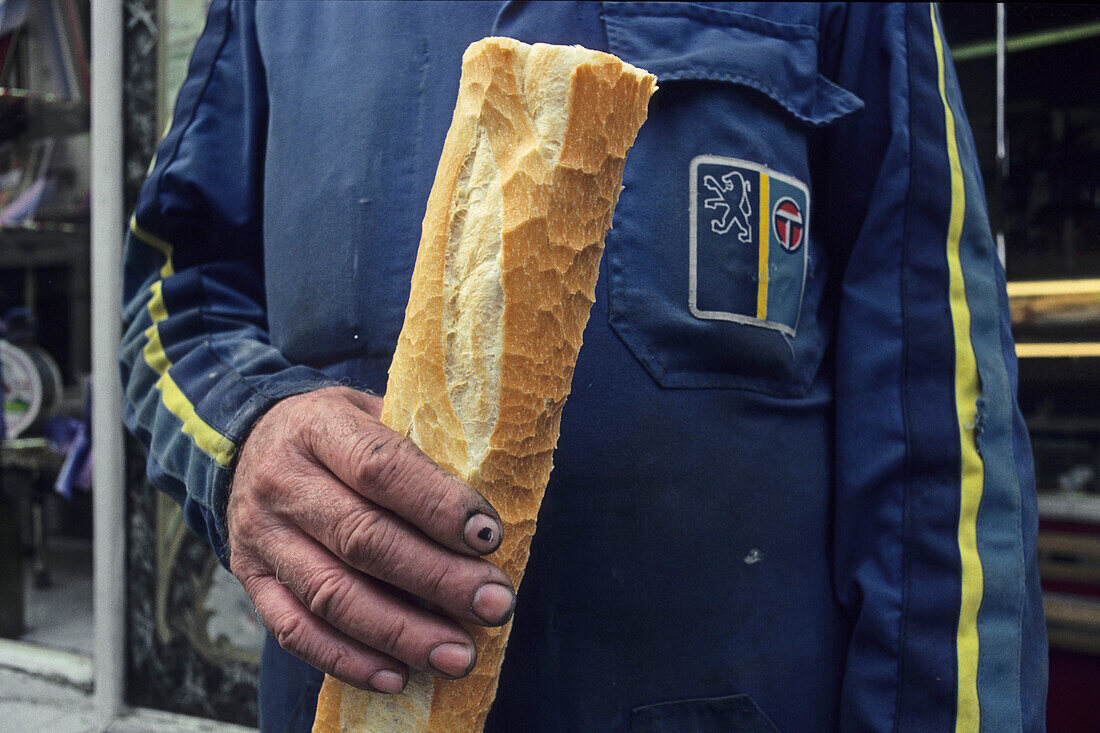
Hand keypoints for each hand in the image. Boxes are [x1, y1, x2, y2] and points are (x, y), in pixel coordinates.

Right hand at [226, 386, 514, 693]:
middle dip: (438, 579)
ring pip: (332, 594)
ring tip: (459, 655)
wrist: (253, 441)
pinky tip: (398, 676)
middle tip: (494, 604)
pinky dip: (348, 660)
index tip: (489, 536)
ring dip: (402, 633)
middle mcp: (282, 481)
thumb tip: (482, 516)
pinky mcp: (252, 579)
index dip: (438, 505)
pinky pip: (296, 631)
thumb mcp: (376, 412)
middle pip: (363, 539)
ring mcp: (261, 534)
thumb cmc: (343, 432)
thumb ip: (421, 451)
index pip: (382, 467)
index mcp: (319, 426)